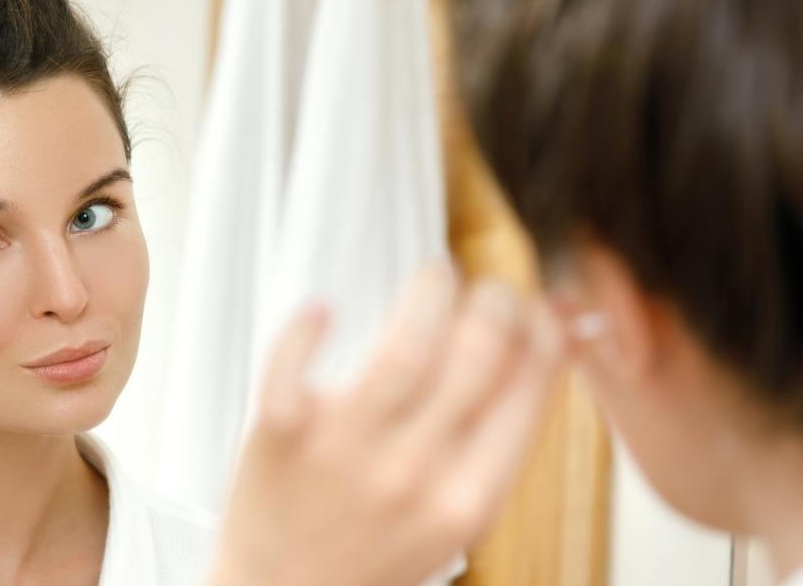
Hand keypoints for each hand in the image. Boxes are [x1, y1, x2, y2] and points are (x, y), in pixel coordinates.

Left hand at [210, 264, 563, 585]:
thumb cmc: (370, 550)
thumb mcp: (455, 514)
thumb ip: (495, 443)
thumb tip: (545, 357)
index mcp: (468, 497)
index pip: (528, 391)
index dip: (541, 333)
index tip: (535, 308)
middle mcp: (414, 472)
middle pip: (477, 356)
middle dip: (495, 303)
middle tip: (487, 289)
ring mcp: (346, 450)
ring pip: (406, 348)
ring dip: (429, 295)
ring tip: (435, 277)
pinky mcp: (283, 432)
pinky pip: (294, 364)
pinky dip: (307, 330)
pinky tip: (322, 310)